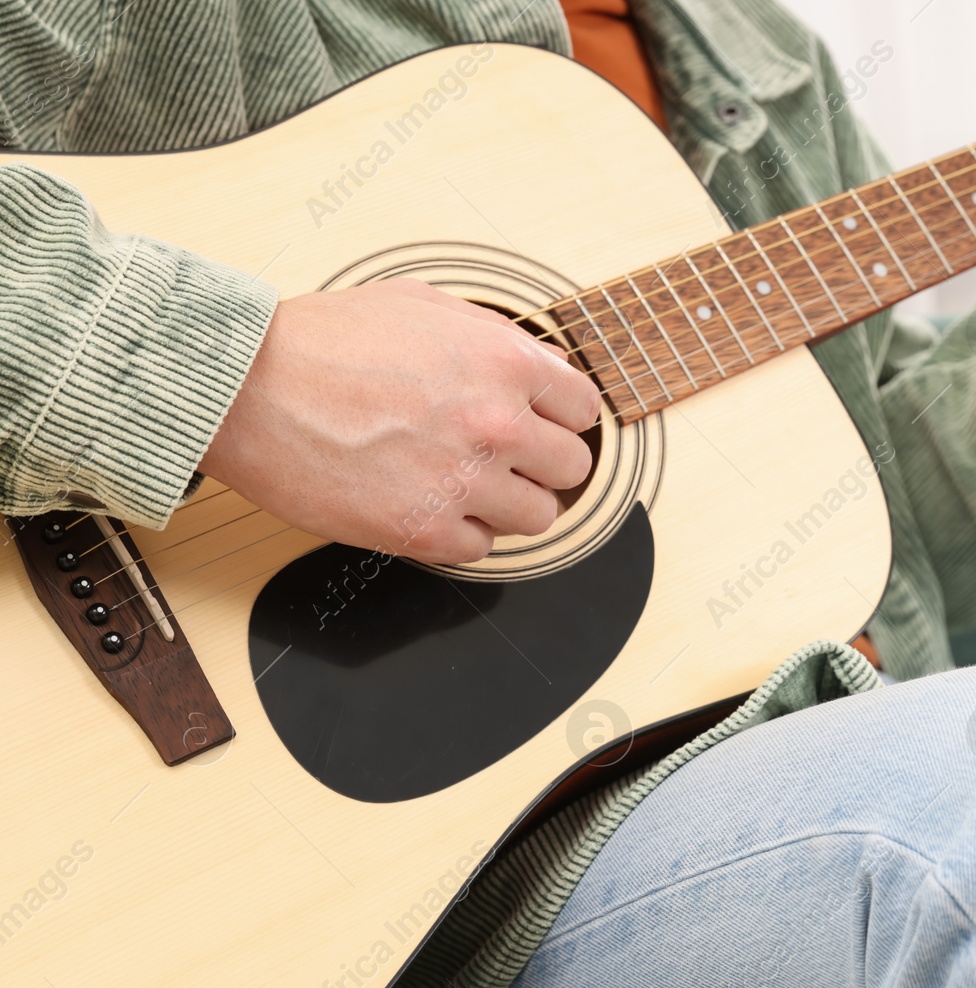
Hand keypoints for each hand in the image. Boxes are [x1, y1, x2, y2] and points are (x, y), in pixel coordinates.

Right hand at [200, 278, 599, 563]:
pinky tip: (428, 505)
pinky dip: (460, 533)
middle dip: (541, 463)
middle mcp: (497, 423)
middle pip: (572, 467)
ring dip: (508, 503)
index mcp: (505, 362)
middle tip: (505, 458)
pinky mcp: (425, 531)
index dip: (560, 416)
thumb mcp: (421, 304)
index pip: (583, 408)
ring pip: (539, 517)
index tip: (540, 424)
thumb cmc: (320, 341)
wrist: (245, 387)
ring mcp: (464, 482)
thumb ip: (491, 335)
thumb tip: (536, 363)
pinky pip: (481, 549)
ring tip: (465, 485)